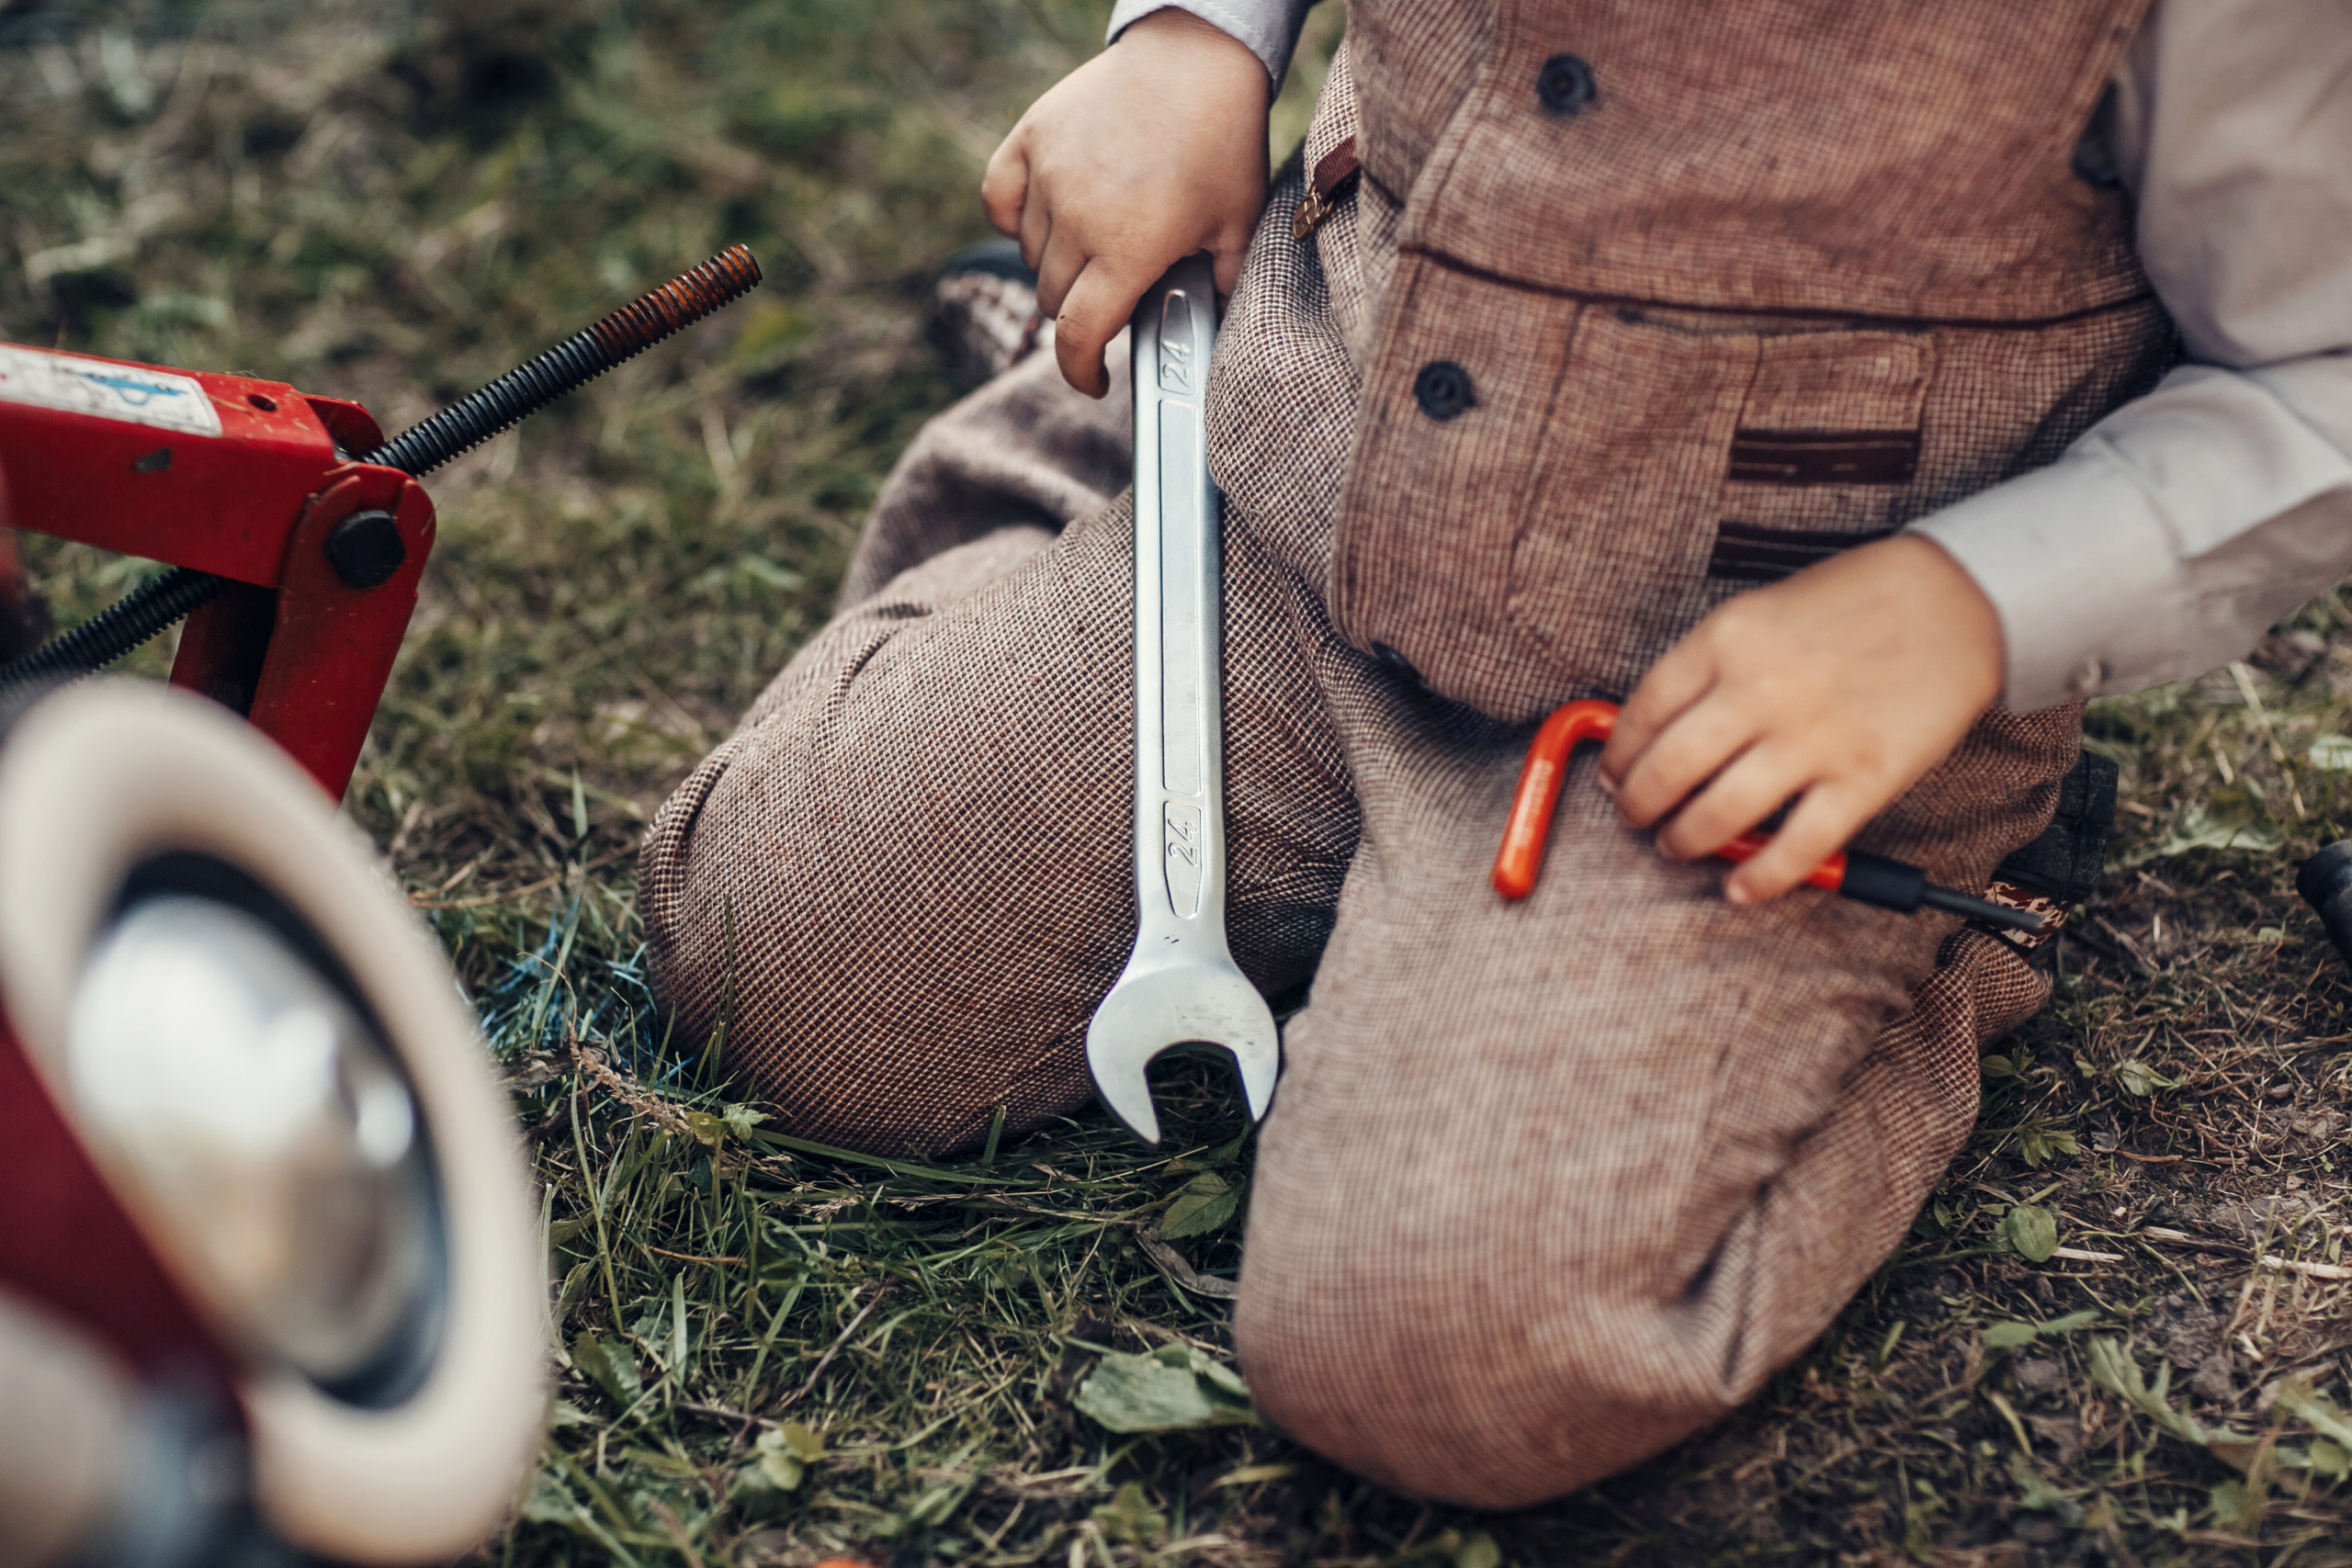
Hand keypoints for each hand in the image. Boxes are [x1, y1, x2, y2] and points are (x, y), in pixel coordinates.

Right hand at [981, 8, 1269, 396]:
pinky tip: (1044, 219)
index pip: (1077, 336)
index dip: (1080, 371)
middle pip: (1052, 298)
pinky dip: (1014, 220)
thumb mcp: (1237, 223)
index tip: (1093, 380)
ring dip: (1055, 266)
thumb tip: (1207, 323)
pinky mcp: (1031, 139)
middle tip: (1111, 295)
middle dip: (1079, 311)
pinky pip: (999, 200)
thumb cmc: (1222, 141)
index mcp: (1129, 250)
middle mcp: (1079, 220)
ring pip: (1029, 255)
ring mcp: (1049, 177)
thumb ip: (1219, 283)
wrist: (1196, 56)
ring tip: (1092, 246)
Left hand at [1596, 534, 2005, 903]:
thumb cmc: (1854, 601)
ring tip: (1677, 846)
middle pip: (1666, 771)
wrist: (1955, 599)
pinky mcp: (1862, 779)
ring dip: (1684, 842)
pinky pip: (1795, 848)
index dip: (1617, 756)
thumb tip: (1656, 730)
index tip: (1612, 775)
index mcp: (1726, 639)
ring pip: (1717, 816)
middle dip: (1638, 807)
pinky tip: (1739, 888)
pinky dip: (1759, 878)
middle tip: (1636, 819)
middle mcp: (1759, 691)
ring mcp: (1810, 739)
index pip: (1642, 713)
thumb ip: (1711, 667)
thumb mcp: (1762, 612)